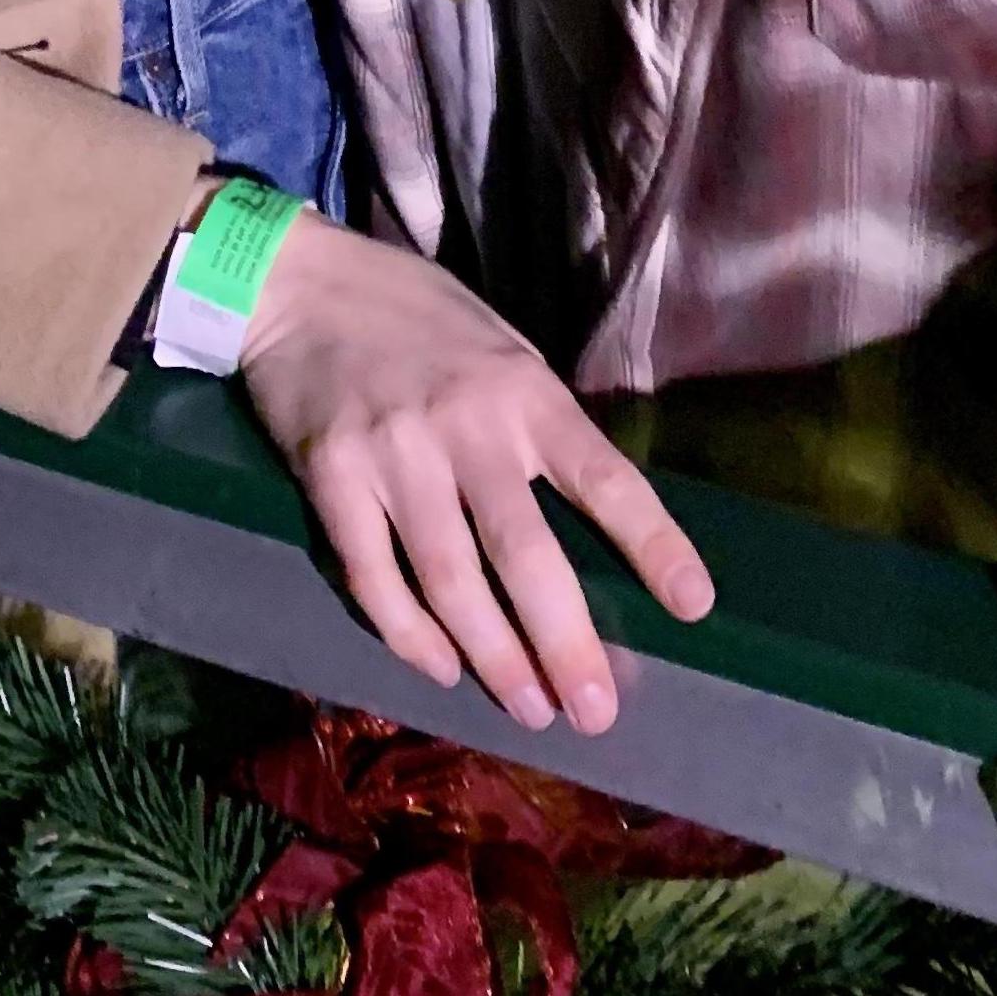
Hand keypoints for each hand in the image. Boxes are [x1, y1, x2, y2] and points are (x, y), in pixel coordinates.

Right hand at [239, 214, 712, 735]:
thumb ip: (537, 425)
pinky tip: (440, 667)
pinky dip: (408, 635)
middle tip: (595, 711)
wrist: (303, 285)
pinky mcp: (331, 477)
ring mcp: (394, 454)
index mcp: (524, 389)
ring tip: (529, 709)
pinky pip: (374, 578)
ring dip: (493, 658)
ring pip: (450, 583)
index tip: (692, 605)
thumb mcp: (502, 349)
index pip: (603, 477)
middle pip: (525, 554)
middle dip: (565, 643)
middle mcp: (466, 423)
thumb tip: (591, 518)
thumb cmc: (419, 317)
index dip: (652, 544)